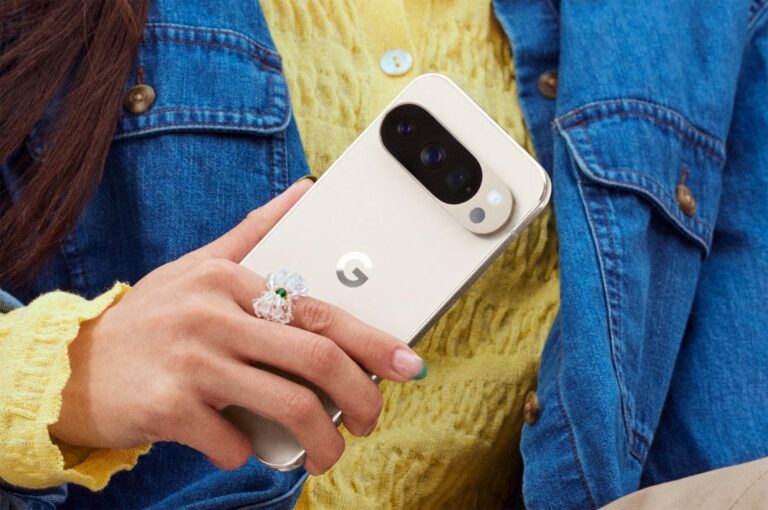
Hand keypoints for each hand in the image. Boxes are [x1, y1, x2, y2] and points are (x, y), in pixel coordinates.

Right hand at [49, 179, 424, 473]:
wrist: (74, 365)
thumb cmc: (151, 318)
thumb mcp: (199, 266)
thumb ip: (255, 232)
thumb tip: (304, 191)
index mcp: (230, 279)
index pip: (320, 311)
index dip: (372, 341)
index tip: (408, 364)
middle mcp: (214, 314)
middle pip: (316, 358)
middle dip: (361, 398)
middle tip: (371, 420)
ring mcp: (191, 361)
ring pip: (288, 407)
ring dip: (321, 442)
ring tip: (326, 455)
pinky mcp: (168, 407)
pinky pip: (234, 442)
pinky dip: (249, 453)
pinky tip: (243, 446)